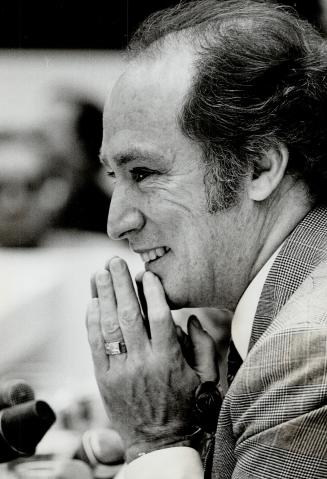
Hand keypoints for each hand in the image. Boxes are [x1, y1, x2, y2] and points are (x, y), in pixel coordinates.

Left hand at [87, 257, 203, 461]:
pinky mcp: (103, 378)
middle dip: (120, 284)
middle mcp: (142, 362)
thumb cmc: (186, 405)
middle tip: (115, 261)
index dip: (151, 291)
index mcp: (169, 359)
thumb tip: (189, 317)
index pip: (158, 316)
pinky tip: (92, 302)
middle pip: (129, 314)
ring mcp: (120, 370)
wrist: (159, 441)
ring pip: (108, 326)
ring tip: (99, 273)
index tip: (146, 273)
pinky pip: (95, 345)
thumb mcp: (207, 376)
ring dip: (102, 296)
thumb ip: (205, 344)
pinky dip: (92, 321)